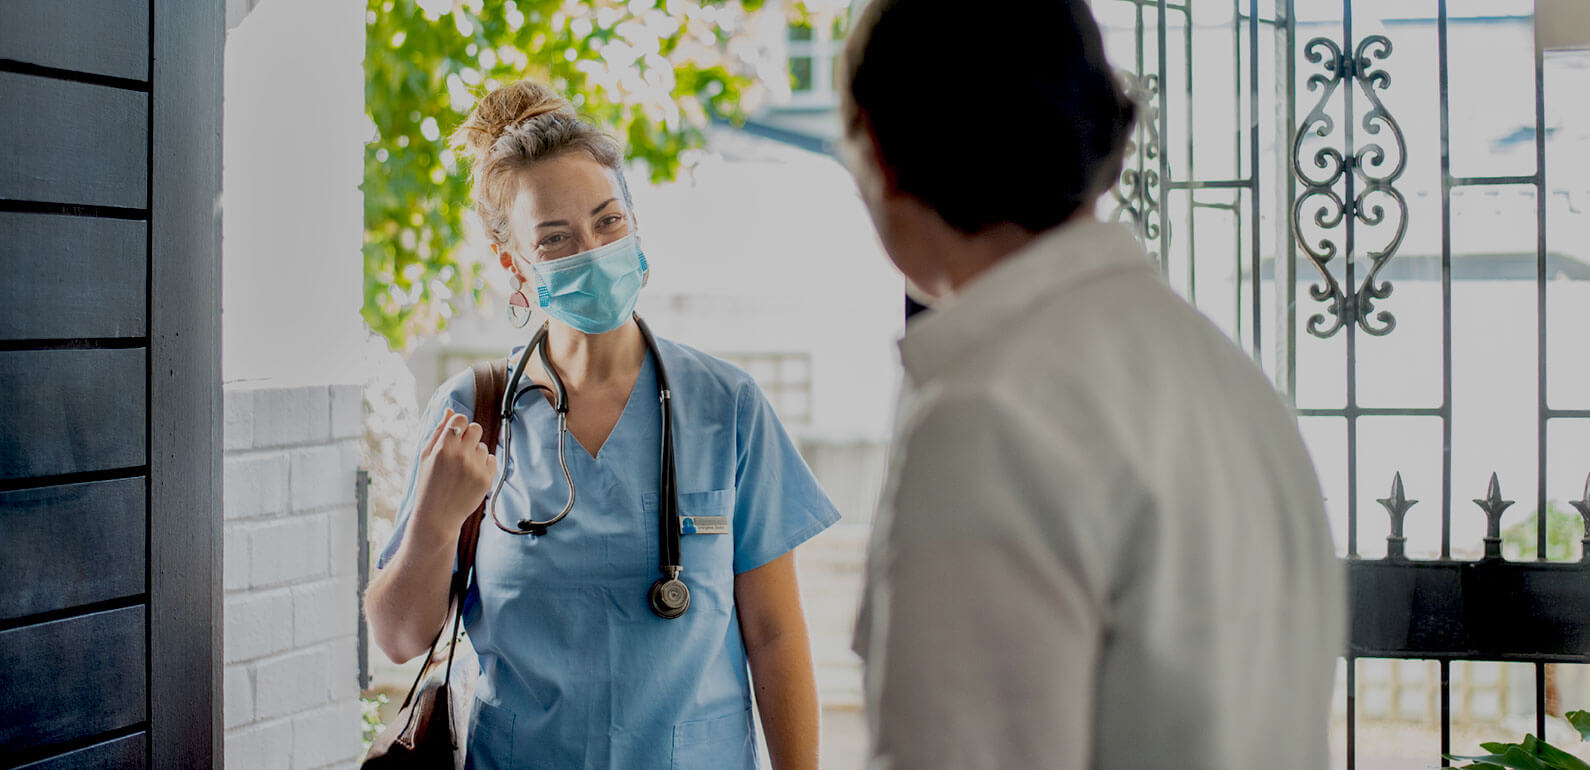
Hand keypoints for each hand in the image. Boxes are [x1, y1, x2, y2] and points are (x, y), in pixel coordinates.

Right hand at [410, 408, 497, 536]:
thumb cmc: (428, 484)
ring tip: (462, 469)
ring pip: (483, 446)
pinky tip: (470, 476)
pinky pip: (491, 459)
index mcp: (443, 447)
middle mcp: (460, 455)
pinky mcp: (486, 478)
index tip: (455, 435)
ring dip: (475, 453)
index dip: (459, 425)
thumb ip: (438, 431)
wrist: (438, 516)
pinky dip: (483, 465)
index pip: (461, 419)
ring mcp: (475, 467)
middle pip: (476, 428)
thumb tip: (450, 411)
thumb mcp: (425, 456)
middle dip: (469, 436)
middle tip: (460, 451)